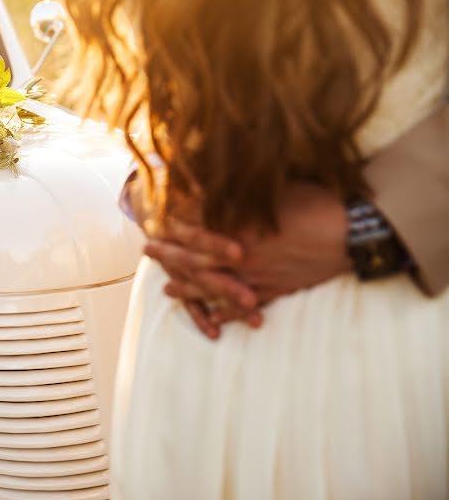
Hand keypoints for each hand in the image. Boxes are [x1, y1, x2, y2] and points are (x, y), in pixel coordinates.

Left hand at [143, 181, 352, 337]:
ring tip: (167, 290)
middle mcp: (243, 255)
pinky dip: (226, 313)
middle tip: (148, 251)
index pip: (197, 226)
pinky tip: (210, 318)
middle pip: (197, 257)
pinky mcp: (275, 289)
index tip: (154, 217)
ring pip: (215, 286)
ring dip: (189, 287)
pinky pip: (244, 306)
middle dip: (170, 255)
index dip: (174, 222)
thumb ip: (240, 190)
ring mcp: (258, 276)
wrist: (352, 233)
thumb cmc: (315, 203)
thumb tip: (214, 181)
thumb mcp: (273, 188)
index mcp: (240, 227)